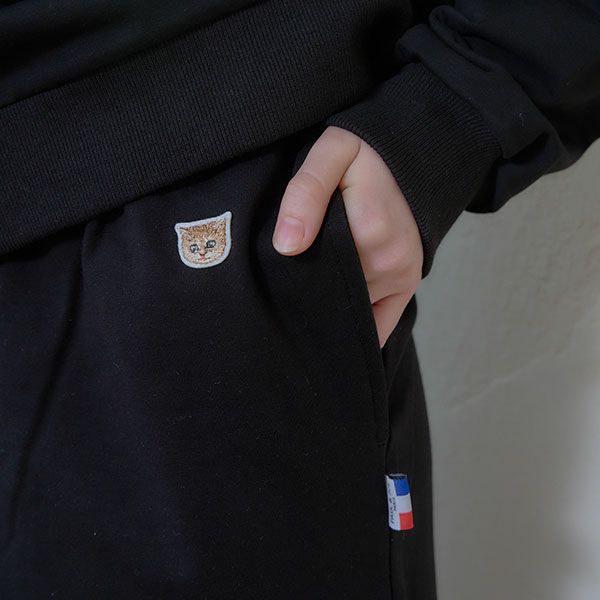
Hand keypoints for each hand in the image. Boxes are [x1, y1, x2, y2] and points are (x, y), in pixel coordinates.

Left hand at [272, 126, 423, 347]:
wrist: (409, 154)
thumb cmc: (364, 154)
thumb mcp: (331, 153)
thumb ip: (306, 193)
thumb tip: (287, 245)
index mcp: (370, 232)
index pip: (316, 280)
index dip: (290, 286)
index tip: (272, 285)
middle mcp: (389, 263)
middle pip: (333, 298)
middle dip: (308, 299)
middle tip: (285, 288)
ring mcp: (401, 277)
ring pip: (351, 311)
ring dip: (329, 308)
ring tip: (306, 293)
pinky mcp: (407, 283)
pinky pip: (378, 325)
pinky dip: (355, 326)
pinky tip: (333, 322)